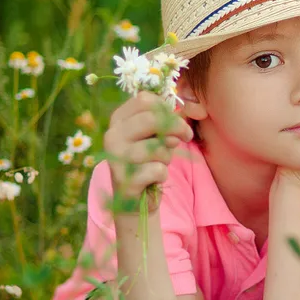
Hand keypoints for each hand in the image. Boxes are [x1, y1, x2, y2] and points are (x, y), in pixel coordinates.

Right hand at [104, 91, 192, 211]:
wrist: (136, 199)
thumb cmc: (148, 162)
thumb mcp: (157, 137)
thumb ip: (166, 122)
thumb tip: (184, 114)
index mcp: (118, 120)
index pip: (144, 100)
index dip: (167, 109)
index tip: (179, 121)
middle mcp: (112, 135)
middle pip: (152, 119)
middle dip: (177, 127)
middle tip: (187, 136)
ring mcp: (116, 157)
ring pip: (157, 147)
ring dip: (167, 156)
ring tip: (159, 163)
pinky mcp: (124, 179)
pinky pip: (158, 170)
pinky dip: (162, 174)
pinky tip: (153, 178)